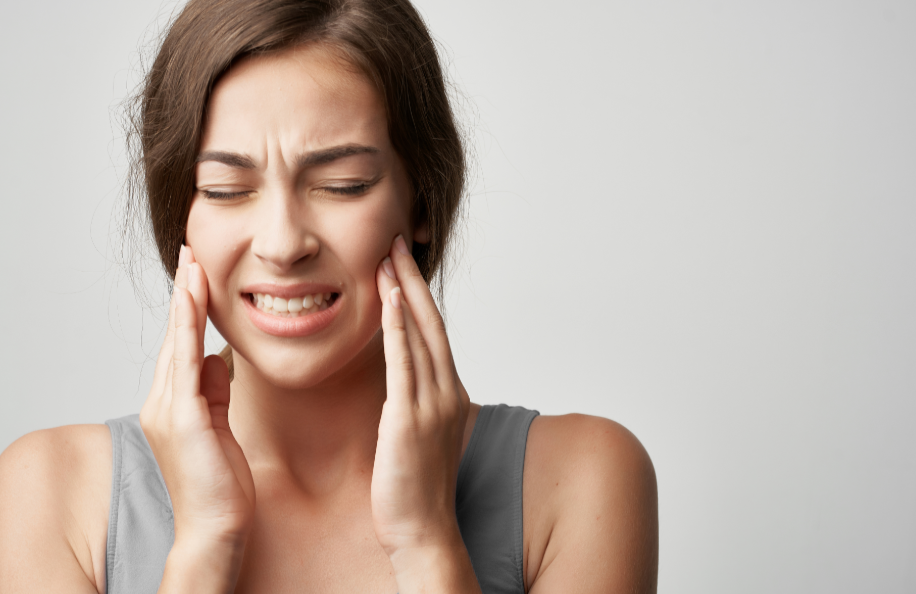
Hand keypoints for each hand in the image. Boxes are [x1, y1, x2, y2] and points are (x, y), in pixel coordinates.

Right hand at [139, 246, 254, 573]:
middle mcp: (163, 401)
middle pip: (174, 335)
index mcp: (174, 403)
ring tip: (193, 264)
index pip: (181, 345)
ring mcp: (168, 409)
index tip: (196, 274)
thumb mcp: (220, 424)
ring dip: (186, 301)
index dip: (188, 309)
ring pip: (176, 342)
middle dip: (184, 293)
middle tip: (191, 253)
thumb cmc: (221, 482)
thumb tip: (217, 357)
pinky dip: (188, 329)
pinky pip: (185, 363)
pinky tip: (195, 302)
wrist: (216, 526)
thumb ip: (216, 390)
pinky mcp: (183, 419)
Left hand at [371, 235, 470, 556]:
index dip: (419, 294)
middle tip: (396, 241)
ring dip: (404, 291)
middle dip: (413, 279)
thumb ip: (413, 401)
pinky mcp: (410, 419)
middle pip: (431, 321)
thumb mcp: (419, 434)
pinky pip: (405, 363)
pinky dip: (400, 327)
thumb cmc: (416, 488)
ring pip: (420, 333)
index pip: (433, 332)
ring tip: (388, 256)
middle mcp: (446, 391)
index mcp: (448, 393)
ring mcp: (432, 404)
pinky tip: (391, 298)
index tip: (401, 263)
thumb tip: (399, 381)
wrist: (423, 531)